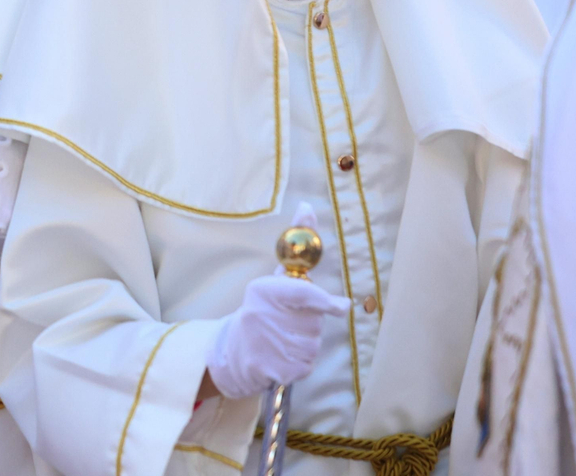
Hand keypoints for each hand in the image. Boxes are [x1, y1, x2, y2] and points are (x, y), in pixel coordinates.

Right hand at [204, 205, 350, 399]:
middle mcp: (265, 317)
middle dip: (309, 321)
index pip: (305, 294)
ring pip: (313, 343)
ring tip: (282, 338)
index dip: (326, 302)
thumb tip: (308, 206)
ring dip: (305, 341)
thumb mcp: (273, 277)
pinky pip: (306, 363)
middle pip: (315, 321)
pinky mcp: (278, 370)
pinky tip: (282, 355)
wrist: (234, 351)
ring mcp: (271, 346)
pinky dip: (299, 361)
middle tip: (289, 321)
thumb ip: (295, 246)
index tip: (340, 306)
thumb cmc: (261, 309)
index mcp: (263, 292)